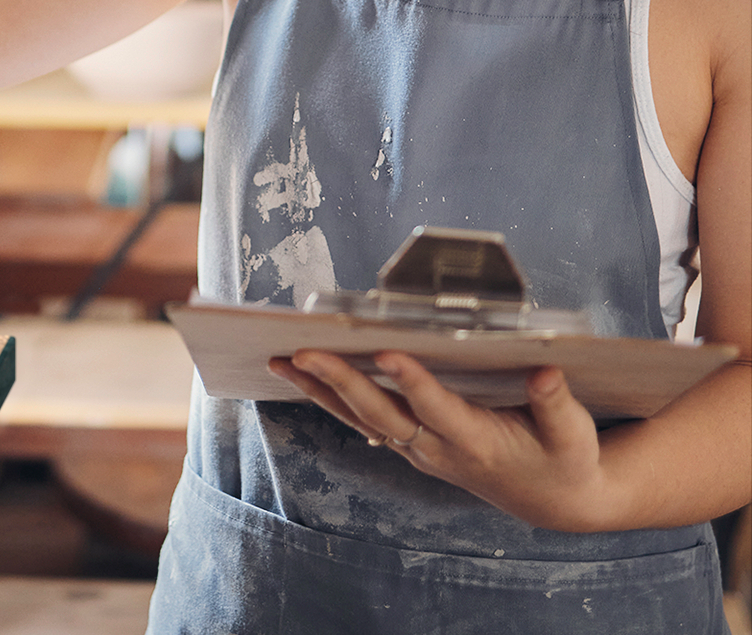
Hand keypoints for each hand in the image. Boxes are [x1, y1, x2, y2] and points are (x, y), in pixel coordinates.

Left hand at [266, 349, 618, 532]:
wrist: (553, 500)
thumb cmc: (565, 460)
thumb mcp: (574, 437)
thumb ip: (556, 405)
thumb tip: (544, 372)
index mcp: (478, 442)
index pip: (438, 409)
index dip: (414, 381)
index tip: (388, 351)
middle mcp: (438, 447)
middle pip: (381, 413)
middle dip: (340, 380)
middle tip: (303, 351)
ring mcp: (419, 447)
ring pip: (360, 417)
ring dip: (319, 389)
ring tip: (278, 360)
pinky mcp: (410, 441)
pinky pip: (362, 419)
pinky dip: (328, 397)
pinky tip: (300, 374)